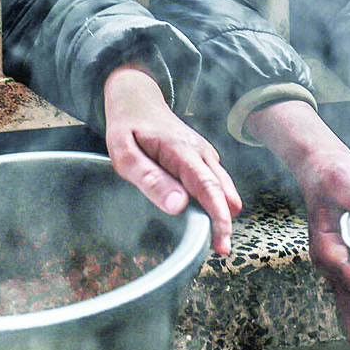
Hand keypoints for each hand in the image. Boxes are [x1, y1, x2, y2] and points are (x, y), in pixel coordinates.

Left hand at [101, 65, 241, 253]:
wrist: (137, 98)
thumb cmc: (127, 126)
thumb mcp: (124, 153)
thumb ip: (149, 178)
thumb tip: (178, 205)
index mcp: (181, 150)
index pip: (207, 187)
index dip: (218, 217)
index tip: (222, 243)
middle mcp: (200, 151)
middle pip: (222, 191)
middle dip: (224, 221)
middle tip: (220, 251)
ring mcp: (205, 153)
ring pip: (223, 187)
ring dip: (221, 212)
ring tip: (215, 240)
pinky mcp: (203, 158)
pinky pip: (215, 183)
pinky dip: (215, 201)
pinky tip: (206, 219)